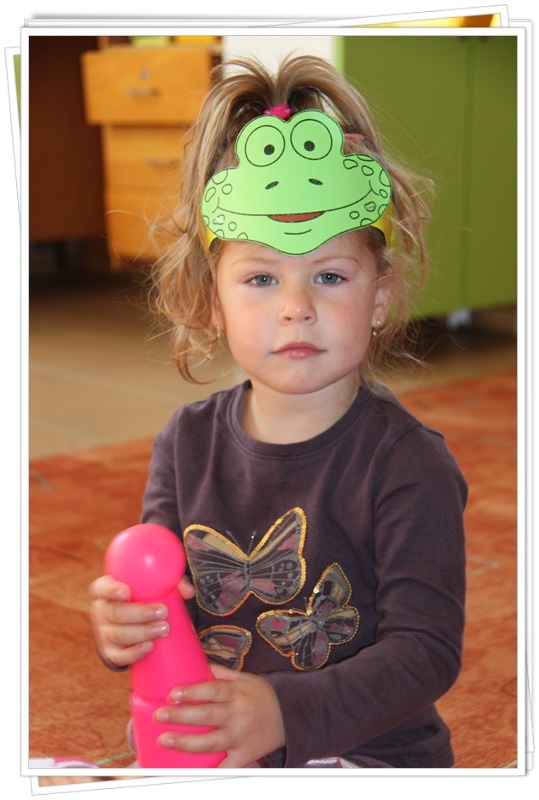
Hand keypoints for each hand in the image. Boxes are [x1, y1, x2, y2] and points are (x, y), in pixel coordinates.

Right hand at [89, 574, 194, 668]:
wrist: (130, 625)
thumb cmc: (141, 599)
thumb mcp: (149, 588)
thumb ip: (169, 584)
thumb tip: (188, 592)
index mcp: (106, 592)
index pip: (101, 588)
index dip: (111, 590)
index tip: (127, 592)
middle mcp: (102, 612)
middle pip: (114, 612)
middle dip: (140, 613)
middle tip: (163, 612)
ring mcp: (104, 634)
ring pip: (119, 634)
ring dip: (143, 632)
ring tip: (164, 629)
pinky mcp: (111, 652)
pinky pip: (120, 656)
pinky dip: (134, 653)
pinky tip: (149, 647)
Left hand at [155, 665, 284, 767]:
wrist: (290, 715)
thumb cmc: (261, 695)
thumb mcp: (243, 678)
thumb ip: (219, 673)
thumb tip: (193, 663)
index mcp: (237, 693)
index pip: (213, 690)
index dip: (192, 691)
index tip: (173, 693)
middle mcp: (238, 715)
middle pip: (207, 716)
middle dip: (181, 716)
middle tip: (160, 715)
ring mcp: (240, 737)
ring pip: (211, 742)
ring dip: (186, 742)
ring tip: (165, 739)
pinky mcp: (244, 756)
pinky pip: (225, 766)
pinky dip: (209, 770)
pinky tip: (189, 770)